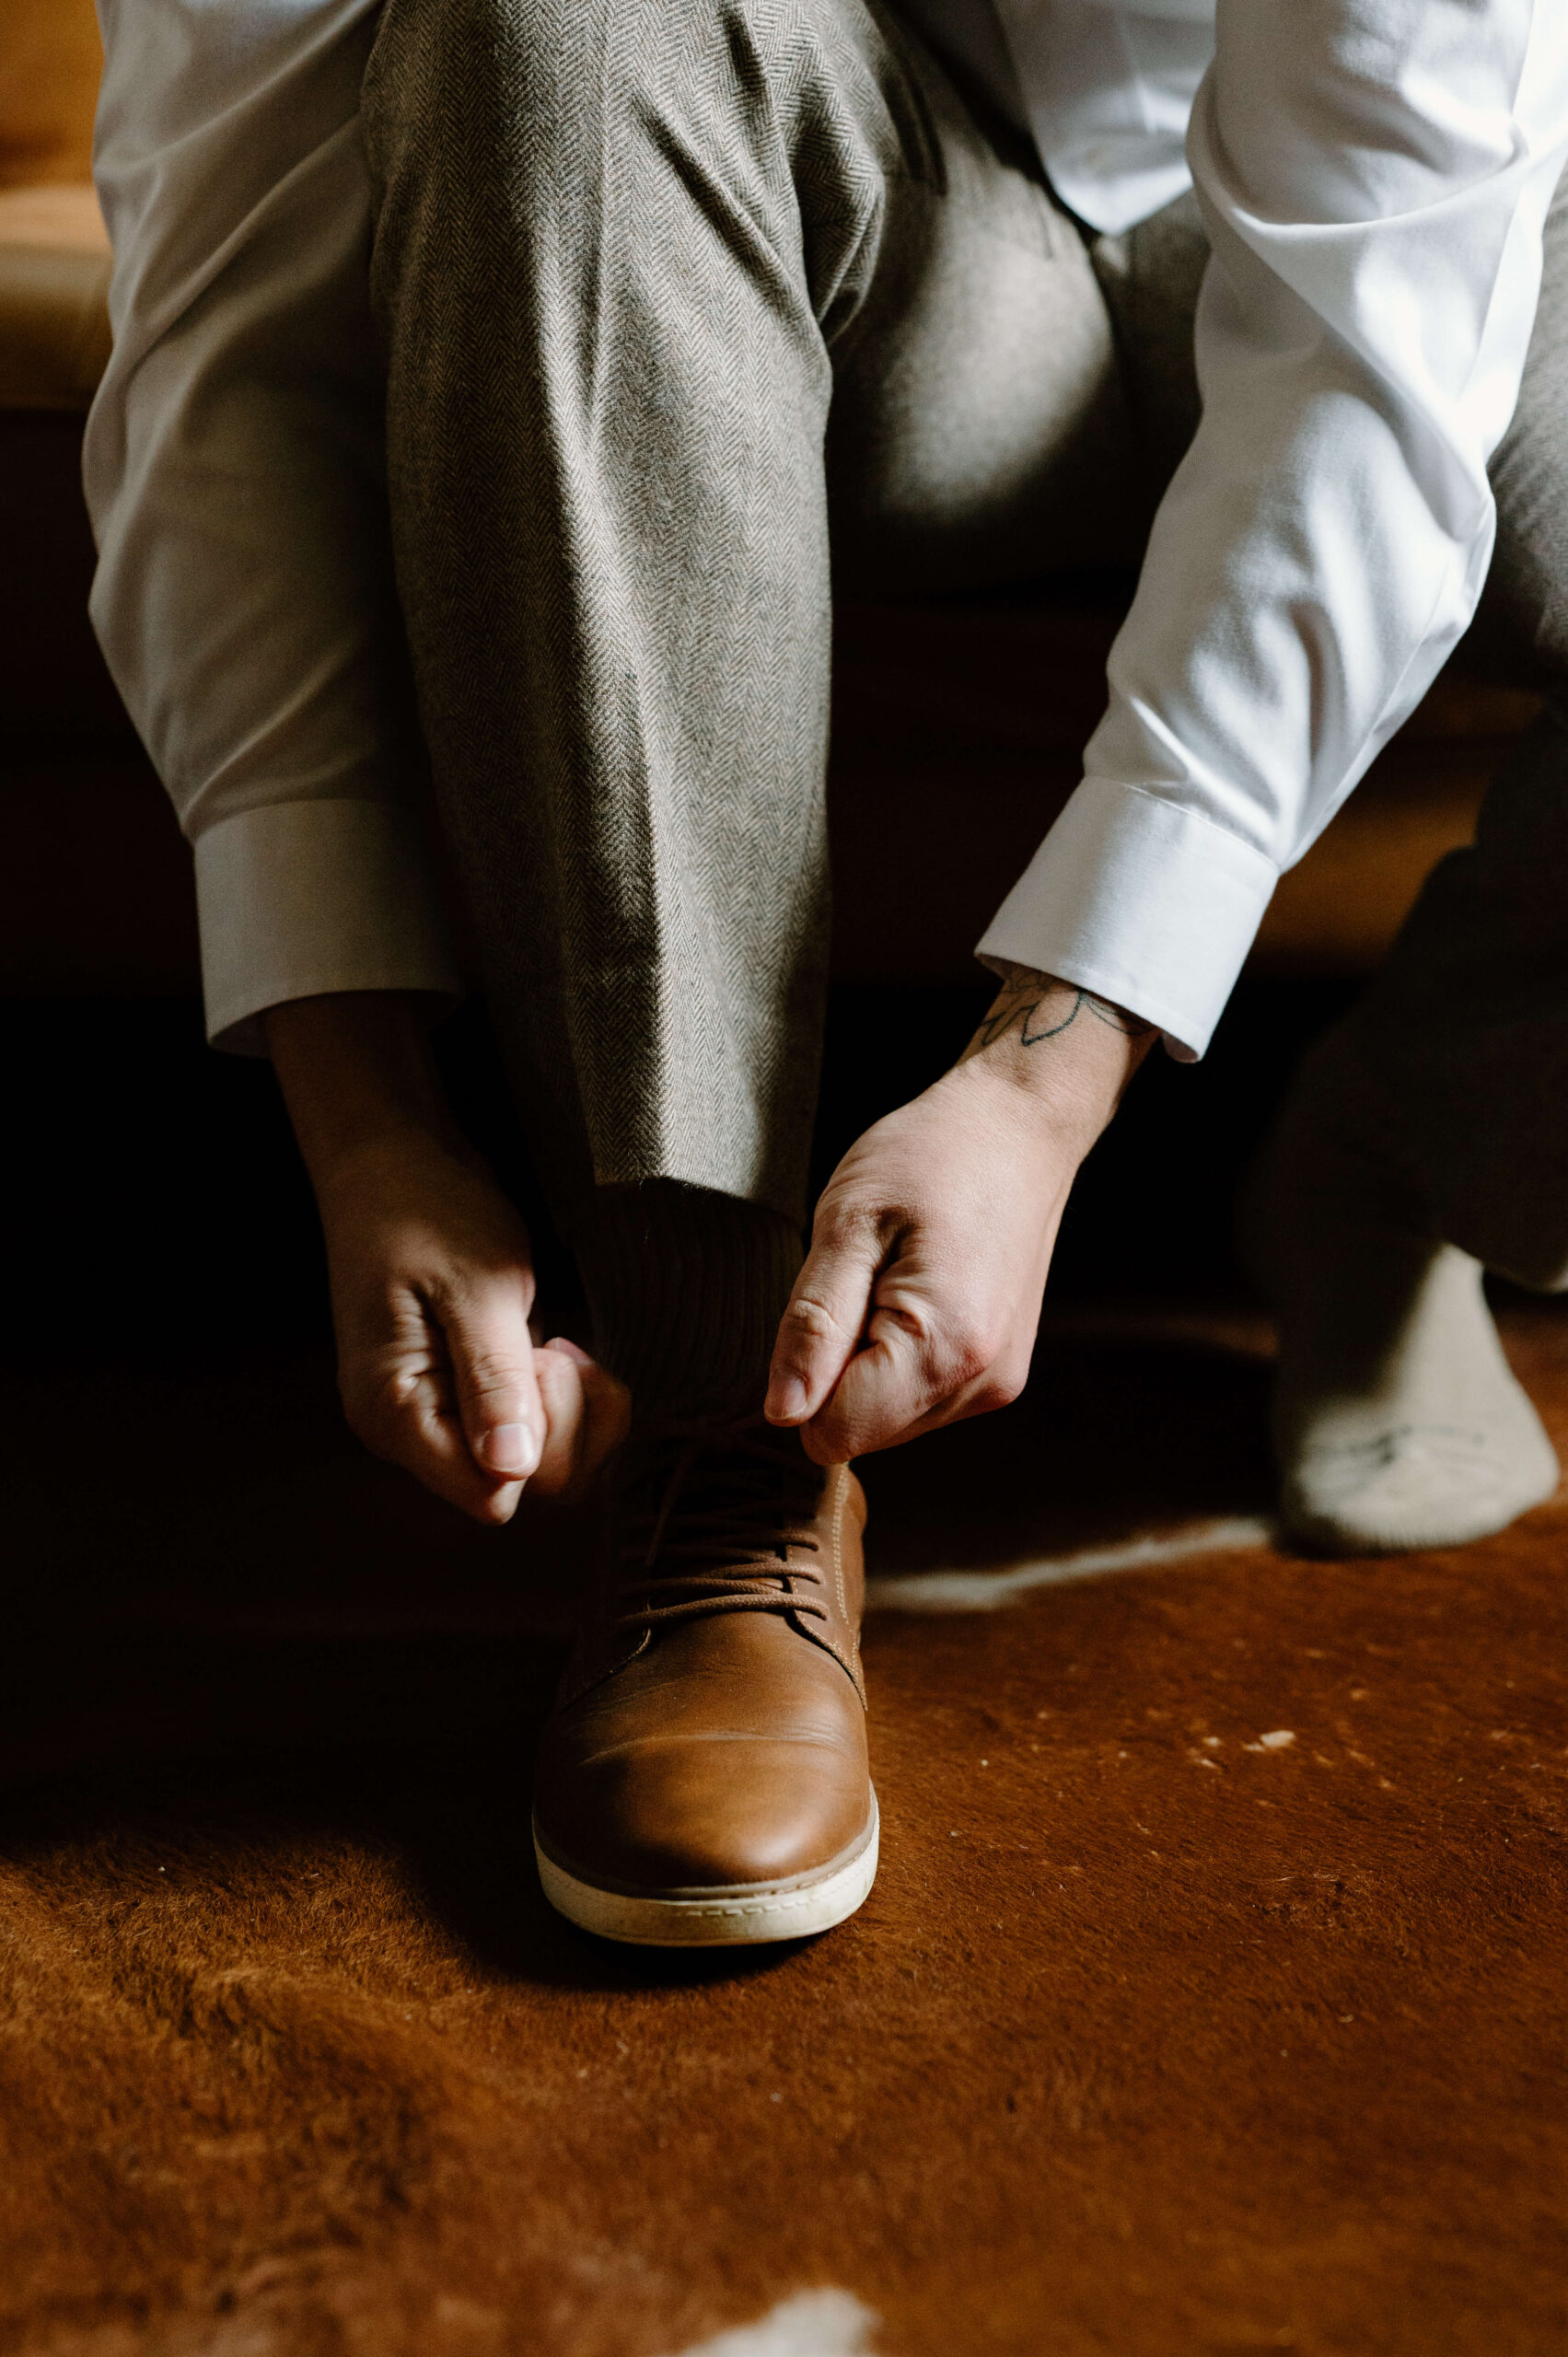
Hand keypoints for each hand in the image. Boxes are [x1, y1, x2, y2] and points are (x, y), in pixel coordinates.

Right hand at [266, 993, 627, 1523]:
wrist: (393, 1160)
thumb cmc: (426, 1210)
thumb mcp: (475, 1286)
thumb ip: (494, 1380)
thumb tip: (511, 1470)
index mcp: (395, 1414)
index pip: (490, 1495)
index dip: (541, 1446)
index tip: (543, 1366)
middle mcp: (408, 1430)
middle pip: (520, 1486)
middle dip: (562, 1423)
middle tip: (554, 1347)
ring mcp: (434, 1414)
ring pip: (532, 1461)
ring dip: (565, 1406)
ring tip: (550, 1338)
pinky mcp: (461, 1394)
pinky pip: (526, 1429)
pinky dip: (555, 1393)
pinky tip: (546, 1342)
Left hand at [764, 972, 1154, 1462]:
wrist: (1017, 1127)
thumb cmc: (932, 1155)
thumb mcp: (847, 1222)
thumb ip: (812, 1326)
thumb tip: (782, 1412)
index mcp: (944, 1348)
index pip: (834, 1433)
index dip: (805, 1380)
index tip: (828, 1304)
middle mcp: (980, 1382)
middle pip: (861, 1432)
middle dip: (839, 1369)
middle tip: (864, 1279)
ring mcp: (997, 1381)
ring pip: (888, 1420)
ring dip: (869, 1361)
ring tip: (895, 1277)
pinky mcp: (1000, 1373)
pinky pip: (918, 1397)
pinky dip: (899, 1357)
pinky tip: (918, 1291)